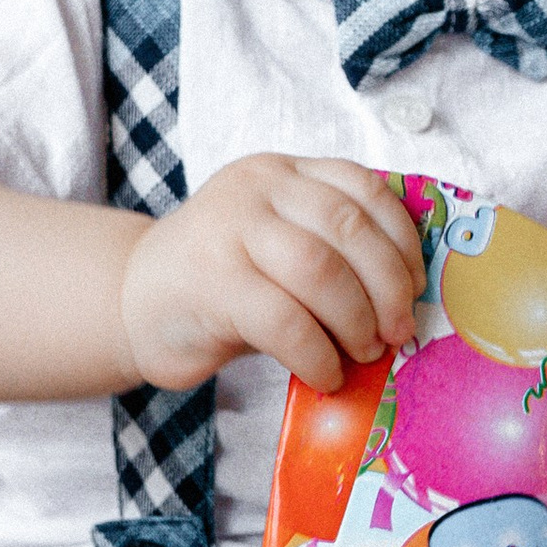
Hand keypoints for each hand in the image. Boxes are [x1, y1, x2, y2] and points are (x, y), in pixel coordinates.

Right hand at [120, 158, 424, 394]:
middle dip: (387, 287)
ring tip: (361, 354)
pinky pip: (284, 321)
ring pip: (320, 271)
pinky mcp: (211, 283)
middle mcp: (257, 188)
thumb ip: (331, 251)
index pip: (362, 187)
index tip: (415, 286)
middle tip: (397, 332)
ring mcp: (229, 230)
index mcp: (282, 172)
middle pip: (348, 229)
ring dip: (356, 322)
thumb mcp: (276, 245)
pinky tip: (323, 375)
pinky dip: (317, 355)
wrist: (130, 301)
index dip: (401, 240)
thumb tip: (404, 300)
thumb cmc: (219, 283)